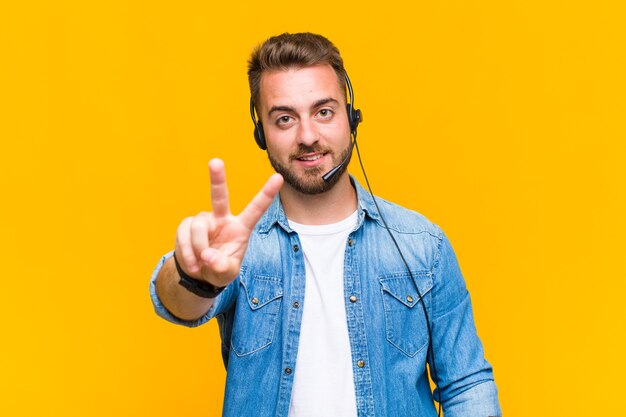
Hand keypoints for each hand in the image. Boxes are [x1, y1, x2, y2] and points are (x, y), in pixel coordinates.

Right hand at [175, 158, 282, 286]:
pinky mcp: (186, 225)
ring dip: (198, 249)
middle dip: (216, 179)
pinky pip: (184, 235)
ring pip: (198, 228)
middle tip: (215, 162)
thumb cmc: (220, 269)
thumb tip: (207, 256)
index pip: (256, 209)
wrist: (200, 274)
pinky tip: (193, 263)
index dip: (266, 194)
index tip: (278, 178)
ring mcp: (203, 220)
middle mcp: (222, 218)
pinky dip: (187, 253)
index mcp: (240, 228)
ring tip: (201, 263)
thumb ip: (222, 267)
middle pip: (219, 196)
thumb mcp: (227, 273)